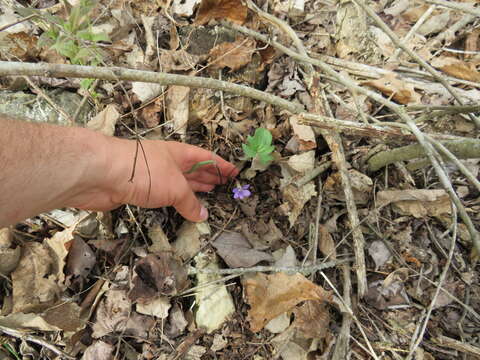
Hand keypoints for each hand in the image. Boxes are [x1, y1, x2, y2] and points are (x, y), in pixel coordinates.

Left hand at [68, 137, 237, 221]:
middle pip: (193, 169)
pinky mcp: (138, 189)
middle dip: (209, 177)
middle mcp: (168, 162)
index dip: (221, 165)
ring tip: (208, 194)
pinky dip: (175, 202)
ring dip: (193, 189)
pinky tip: (181, 207)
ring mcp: (153, 175)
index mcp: (180, 154)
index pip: (207, 157)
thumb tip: (203, 215)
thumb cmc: (145, 172)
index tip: (235, 172)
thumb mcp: (176, 187)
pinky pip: (163, 195)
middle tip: (223, 186)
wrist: (102, 174)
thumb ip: (190, 202)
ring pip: (178, 183)